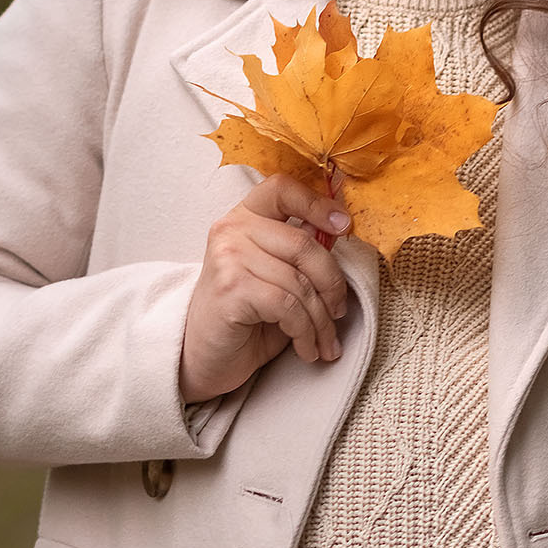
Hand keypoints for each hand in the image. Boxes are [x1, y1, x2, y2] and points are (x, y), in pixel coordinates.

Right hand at [179, 174, 350, 399]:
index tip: (344, 226)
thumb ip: (301, 253)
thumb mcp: (278, 277)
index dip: (317, 203)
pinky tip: (305, 348)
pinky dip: (305, 332)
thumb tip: (338, 232)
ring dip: (321, 321)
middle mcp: (231, 229)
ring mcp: (228, 256)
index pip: (282, 188)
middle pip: (303, 244)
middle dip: (332, 285)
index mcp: (245, 216)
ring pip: (299, 281)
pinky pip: (288, 306)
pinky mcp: (230, 288)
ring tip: (324, 343)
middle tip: (339, 313)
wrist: (204, 359)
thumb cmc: (247, 317)